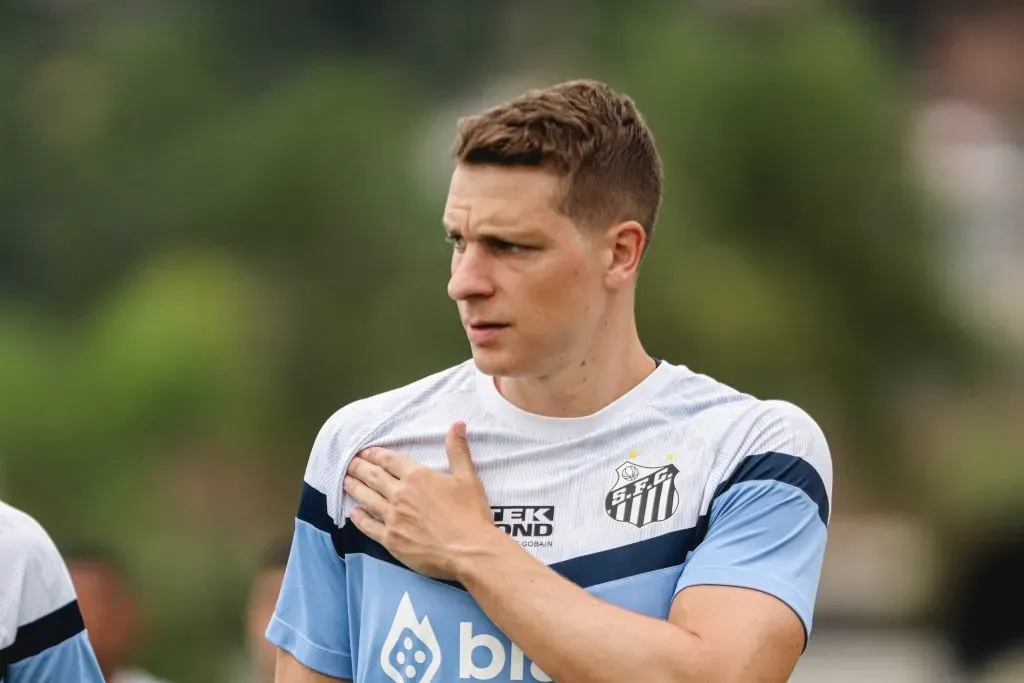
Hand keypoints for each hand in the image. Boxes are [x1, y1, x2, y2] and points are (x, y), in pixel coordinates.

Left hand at [343, 422, 498, 579]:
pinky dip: (359, 518)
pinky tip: (352, 513)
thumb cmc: (471, 514)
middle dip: (359, 467)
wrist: (469, 551)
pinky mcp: (391, 540)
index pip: (389, 460)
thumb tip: (457, 424)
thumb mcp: (468, 477)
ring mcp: (393, 518)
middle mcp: (400, 494)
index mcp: (417, 476)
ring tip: (344, 481)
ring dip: (354, 488)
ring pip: (367, 499)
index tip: (364, 451)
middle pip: (373, 477)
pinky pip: (369, 527)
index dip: (375, 454)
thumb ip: (458, 450)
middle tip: (348, 463)